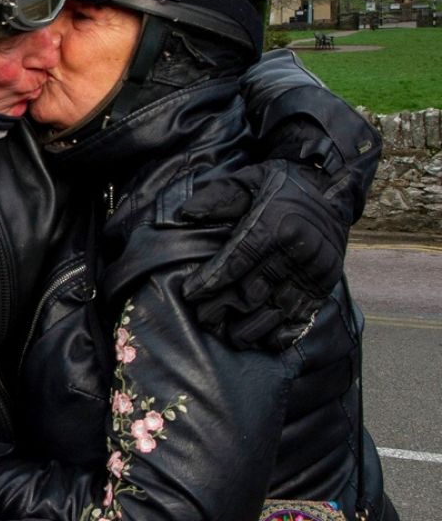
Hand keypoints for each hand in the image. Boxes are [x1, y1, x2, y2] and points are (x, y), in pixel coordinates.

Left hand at [178, 160, 348, 348]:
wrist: (334, 187)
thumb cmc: (282, 184)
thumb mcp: (249, 179)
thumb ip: (218, 197)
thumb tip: (186, 213)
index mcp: (273, 225)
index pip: (235, 261)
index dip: (211, 281)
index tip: (191, 294)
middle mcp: (295, 251)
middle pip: (253, 290)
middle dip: (224, 308)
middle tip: (204, 320)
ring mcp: (314, 271)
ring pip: (277, 309)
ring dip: (252, 327)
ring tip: (230, 336)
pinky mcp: (326, 283)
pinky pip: (305, 314)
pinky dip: (285, 331)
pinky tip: (266, 341)